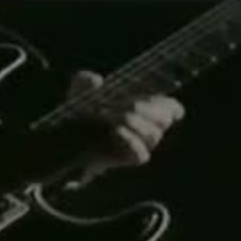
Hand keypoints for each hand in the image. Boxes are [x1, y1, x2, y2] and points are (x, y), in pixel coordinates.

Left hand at [66, 70, 185, 186]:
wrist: (68, 142)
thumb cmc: (80, 114)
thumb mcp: (79, 94)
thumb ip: (84, 82)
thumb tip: (94, 80)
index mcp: (144, 108)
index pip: (171, 108)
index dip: (169, 104)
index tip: (155, 96)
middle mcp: (146, 128)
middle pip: (164, 119)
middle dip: (147, 108)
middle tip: (128, 104)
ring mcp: (139, 144)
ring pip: (154, 134)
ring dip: (135, 121)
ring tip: (114, 116)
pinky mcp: (130, 159)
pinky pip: (142, 154)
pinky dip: (131, 140)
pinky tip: (116, 130)